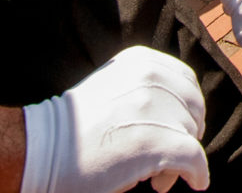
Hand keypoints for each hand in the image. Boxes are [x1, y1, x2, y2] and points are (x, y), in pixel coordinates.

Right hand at [20, 46, 207, 192]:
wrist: (43, 149)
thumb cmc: (76, 126)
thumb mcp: (115, 86)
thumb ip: (147, 87)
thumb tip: (184, 115)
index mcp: (143, 61)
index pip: (186, 83)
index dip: (187, 110)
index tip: (178, 130)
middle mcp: (153, 77)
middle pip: (193, 109)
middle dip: (185, 135)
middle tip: (164, 161)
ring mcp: (155, 108)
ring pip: (191, 136)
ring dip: (180, 160)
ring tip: (155, 178)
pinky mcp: (156, 142)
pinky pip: (194, 158)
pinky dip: (198, 174)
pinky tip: (196, 183)